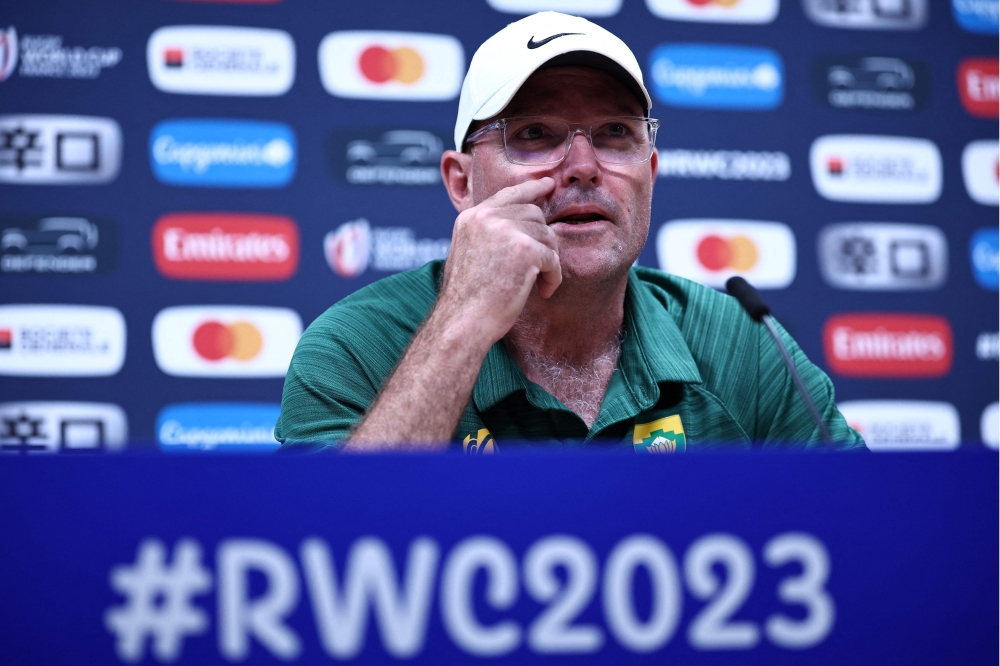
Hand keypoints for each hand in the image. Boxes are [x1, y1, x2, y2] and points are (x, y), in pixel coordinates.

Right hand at [437, 177, 560, 345]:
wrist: (463, 322)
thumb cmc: (467, 300)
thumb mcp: (470, 254)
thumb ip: (489, 235)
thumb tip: (521, 227)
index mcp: (472, 217)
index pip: (508, 194)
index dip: (532, 187)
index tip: (548, 184)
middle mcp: (487, 217)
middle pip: (534, 214)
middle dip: (542, 240)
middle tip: (539, 268)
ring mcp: (505, 230)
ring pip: (546, 235)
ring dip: (547, 261)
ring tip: (537, 284)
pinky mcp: (525, 249)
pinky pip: (552, 258)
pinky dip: (552, 277)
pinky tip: (543, 291)